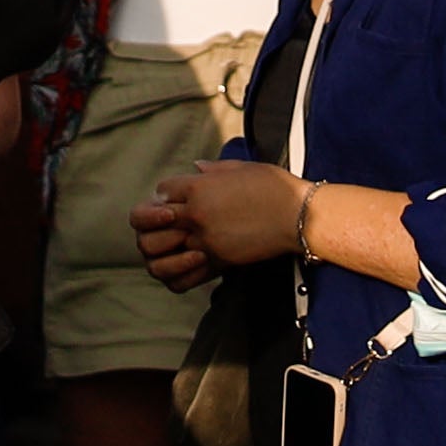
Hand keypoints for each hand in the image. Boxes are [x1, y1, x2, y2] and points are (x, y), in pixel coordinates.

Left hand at [132, 162, 307, 283]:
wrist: (300, 216)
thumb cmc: (278, 188)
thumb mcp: (244, 168)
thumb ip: (215, 170)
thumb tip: (196, 168)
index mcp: (198, 187)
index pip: (161, 190)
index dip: (165, 194)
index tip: (178, 198)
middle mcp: (195, 214)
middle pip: (144, 221)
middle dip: (148, 222)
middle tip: (164, 225)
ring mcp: (204, 240)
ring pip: (155, 252)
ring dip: (158, 250)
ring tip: (171, 247)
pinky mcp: (218, 261)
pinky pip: (181, 277)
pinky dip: (175, 276)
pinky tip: (184, 268)